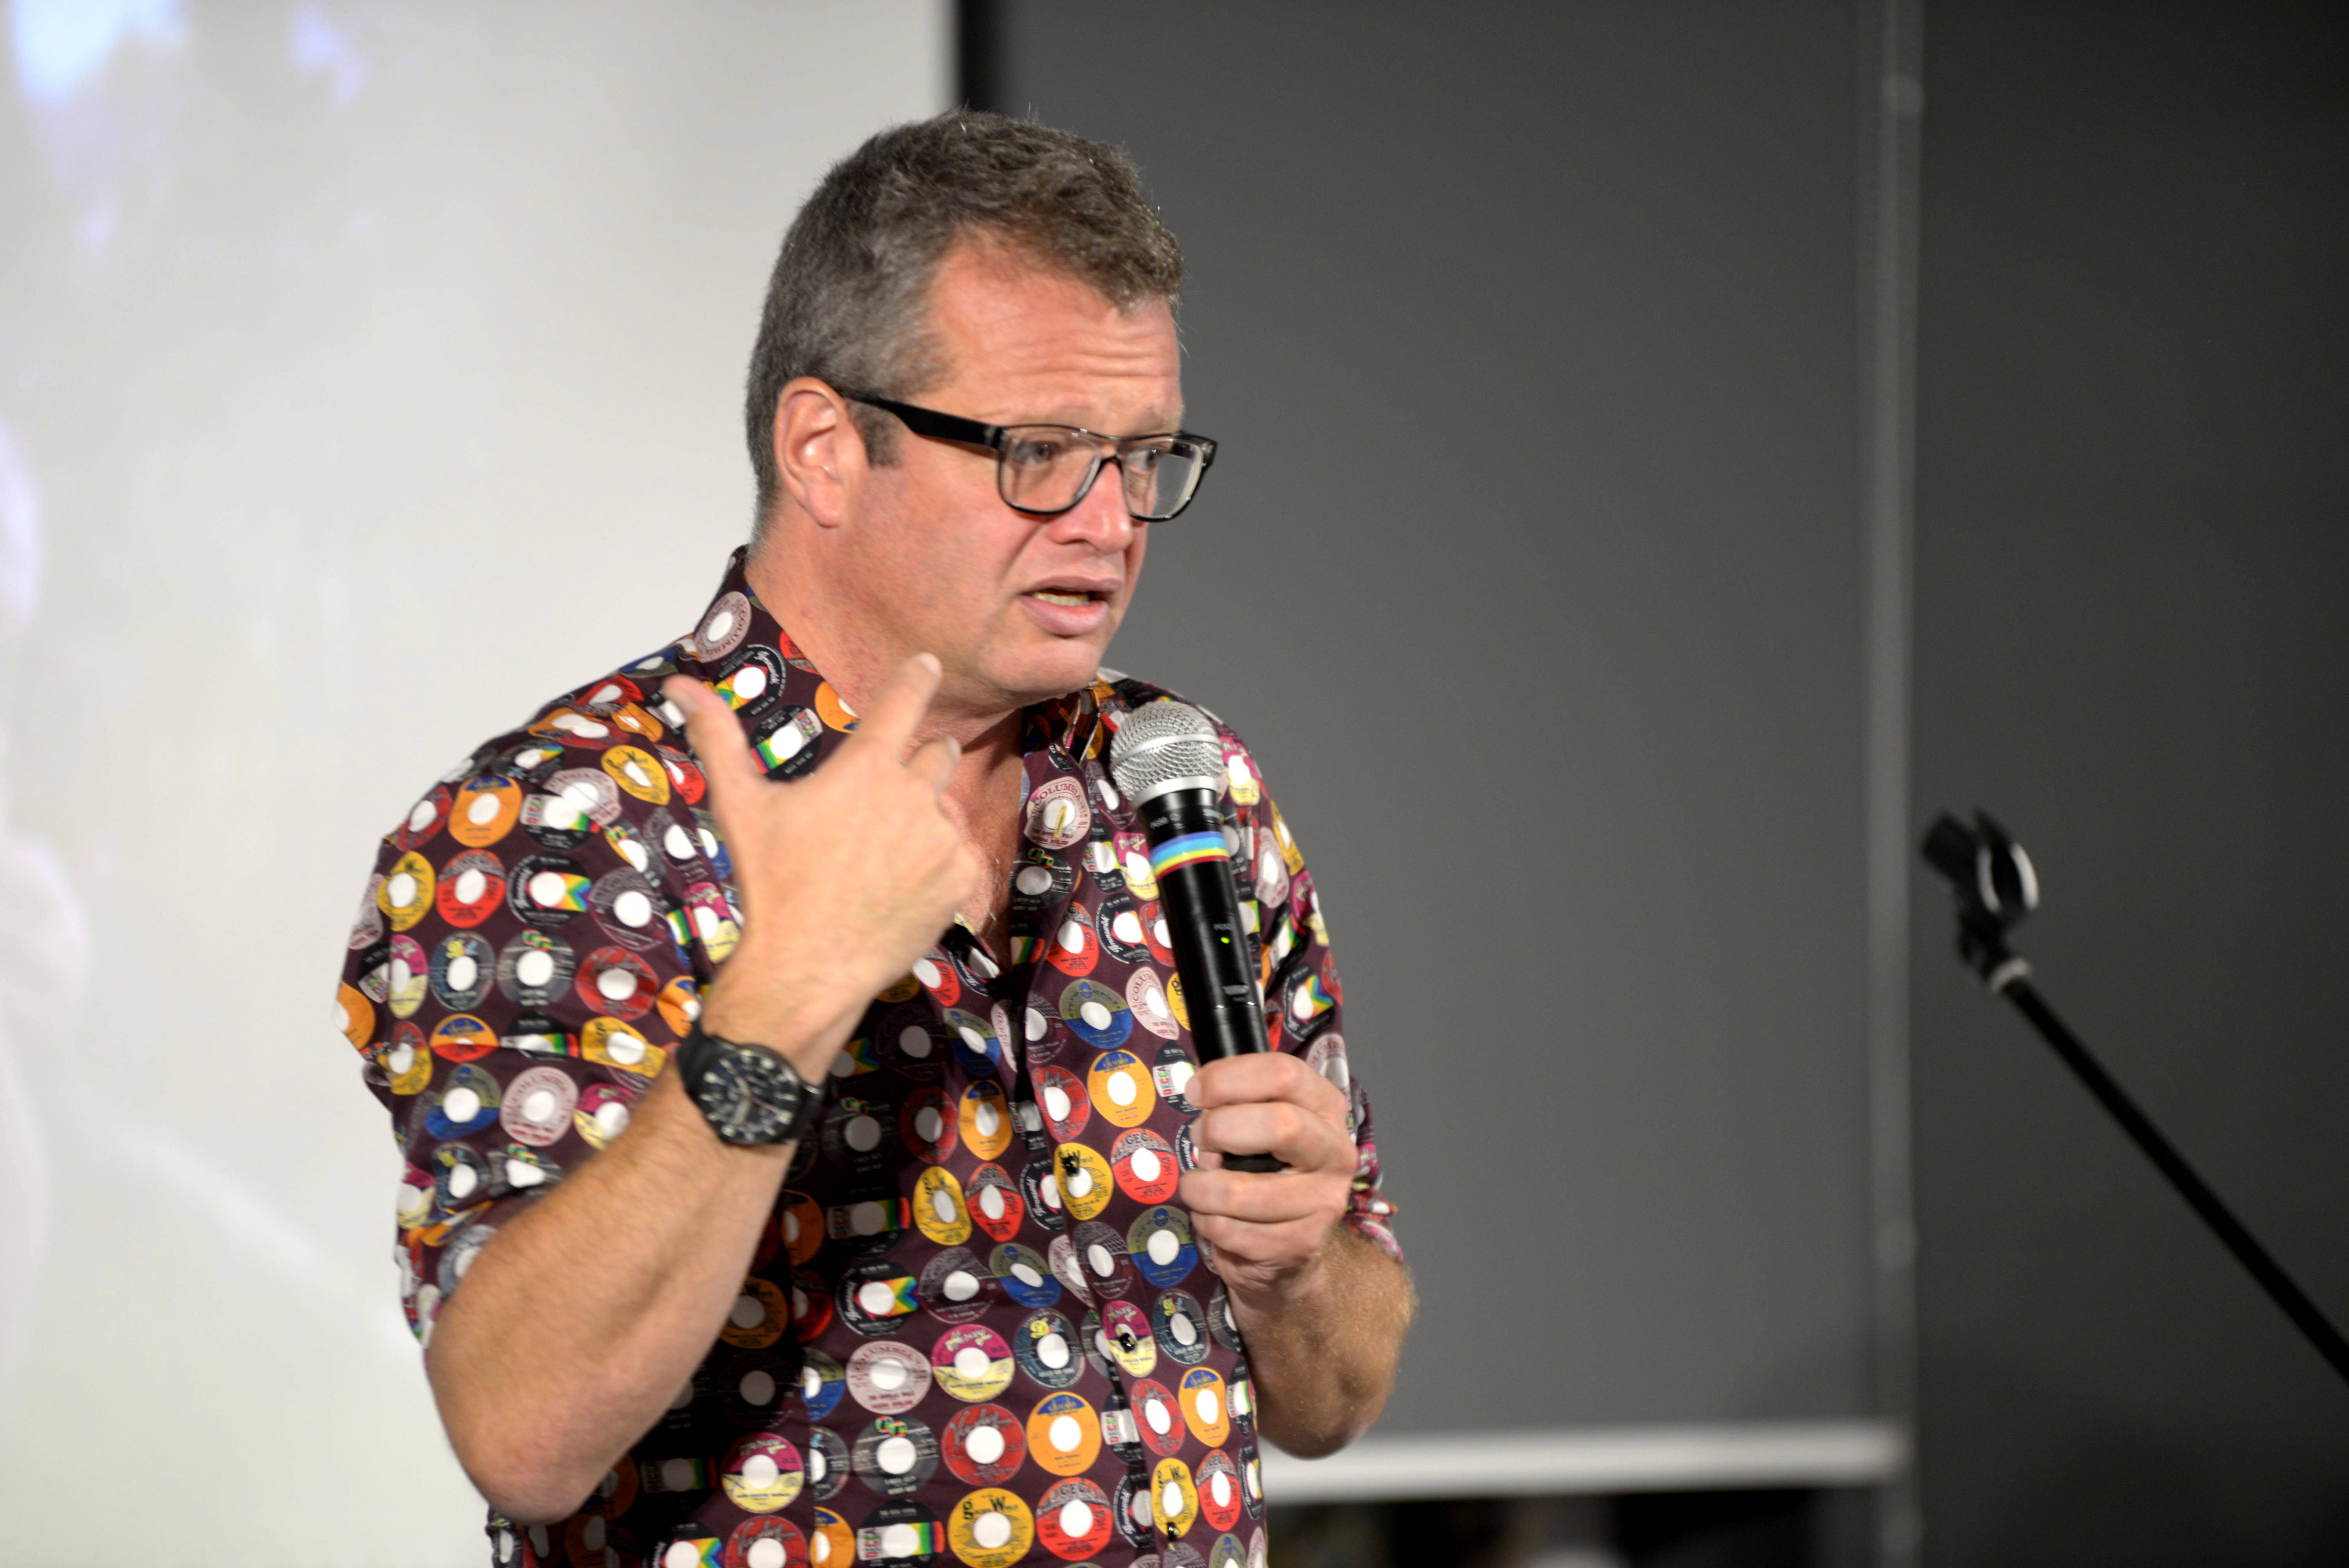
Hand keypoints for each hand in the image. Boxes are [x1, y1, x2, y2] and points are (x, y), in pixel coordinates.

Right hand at [663, 654, 976, 1064]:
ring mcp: (942, 838)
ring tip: (881, 856)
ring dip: (924, 817)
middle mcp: (913, 794)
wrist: (806, 968)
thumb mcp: (739, 807)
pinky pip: (958, 852)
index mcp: (865, 768)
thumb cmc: (771, 885)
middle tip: (888, 794)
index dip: (916, 677)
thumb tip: (679, 685)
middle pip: (938, 753)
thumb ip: (717, 739)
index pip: (904, 701)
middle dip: (921, 760)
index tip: (927, 664)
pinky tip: (900, 886)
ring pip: (946, 807)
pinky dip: (936, 862)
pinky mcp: (960, 878)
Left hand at [1177, 1052, 1355, 1300]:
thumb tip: (1197, 1093)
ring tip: (1198, 1188)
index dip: (1229, 1078)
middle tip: (1200, 1141)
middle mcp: (1335, 1151)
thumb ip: (1238, 1103)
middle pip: (1280, 1124)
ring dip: (1200, 1189)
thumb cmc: (1268, 1170)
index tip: (1195, 1092)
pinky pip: (1232, 1232)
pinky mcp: (1302, 1243)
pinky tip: (1214, 1218)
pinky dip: (1207, 1224)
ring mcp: (1324, 1201)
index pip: (1284, 1073)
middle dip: (1219, 1130)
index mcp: (1326, 1107)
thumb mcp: (1262, 1124)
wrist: (1294, 1244)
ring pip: (1240, 1191)